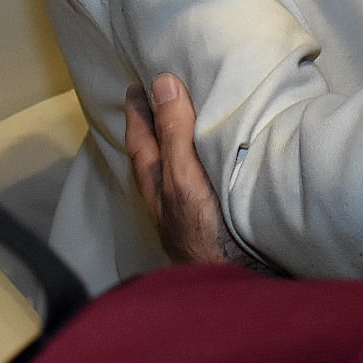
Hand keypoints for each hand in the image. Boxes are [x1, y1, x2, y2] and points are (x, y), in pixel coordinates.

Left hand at [124, 74, 250, 266]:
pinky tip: (209, 156)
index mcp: (154, 179)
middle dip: (153, 122)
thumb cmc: (200, 228)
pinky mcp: (206, 214)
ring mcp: (184, 205)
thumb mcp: (182, 175)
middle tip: (158, 94)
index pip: (140, 135)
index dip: (137, 109)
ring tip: (182, 118)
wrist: (225, 278)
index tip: (137, 83)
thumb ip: (173, 133)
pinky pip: (195, 174)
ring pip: (172, 163)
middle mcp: (165, 191)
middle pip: (153, 149)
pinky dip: (196, 157)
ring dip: (174, 139)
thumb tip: (162, 83)